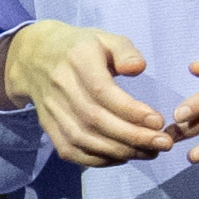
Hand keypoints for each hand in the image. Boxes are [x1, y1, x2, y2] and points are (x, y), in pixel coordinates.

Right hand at [3, 21, 181, 163]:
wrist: (35, 57)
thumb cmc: (82, 48)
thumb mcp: (106, 38)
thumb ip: (125, 51)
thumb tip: (138, 68)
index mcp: (77, 60)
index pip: (102, 91)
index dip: (130, 110)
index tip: (158, 121)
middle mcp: (61, 87)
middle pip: (94, 119)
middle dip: (132, 136)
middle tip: (163, 143)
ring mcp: (52, 110)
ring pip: (83, 139)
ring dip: (119, 151)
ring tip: (150, 153)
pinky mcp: (48, 126)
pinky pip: (70, 150)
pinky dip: (97, 160)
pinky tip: (123, 157)